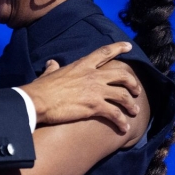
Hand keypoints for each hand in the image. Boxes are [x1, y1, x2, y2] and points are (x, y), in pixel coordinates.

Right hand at [20, 42, 141, 132]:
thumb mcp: (49, 74)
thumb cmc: (41, 88)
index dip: (119, 47)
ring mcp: (96, 91)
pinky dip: (122, 122)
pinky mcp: (95, 107)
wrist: (37, 101)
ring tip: (134, 111)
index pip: (104, 52)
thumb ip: (53, 68)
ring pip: (123, 96)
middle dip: (132, 82)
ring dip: (131, 105)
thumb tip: (51, 63)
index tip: (129, 46)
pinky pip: (115, 114)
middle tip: (136, 90)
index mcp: (82, 65)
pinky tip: (124, 129)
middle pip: (121, 75)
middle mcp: (93, 76)